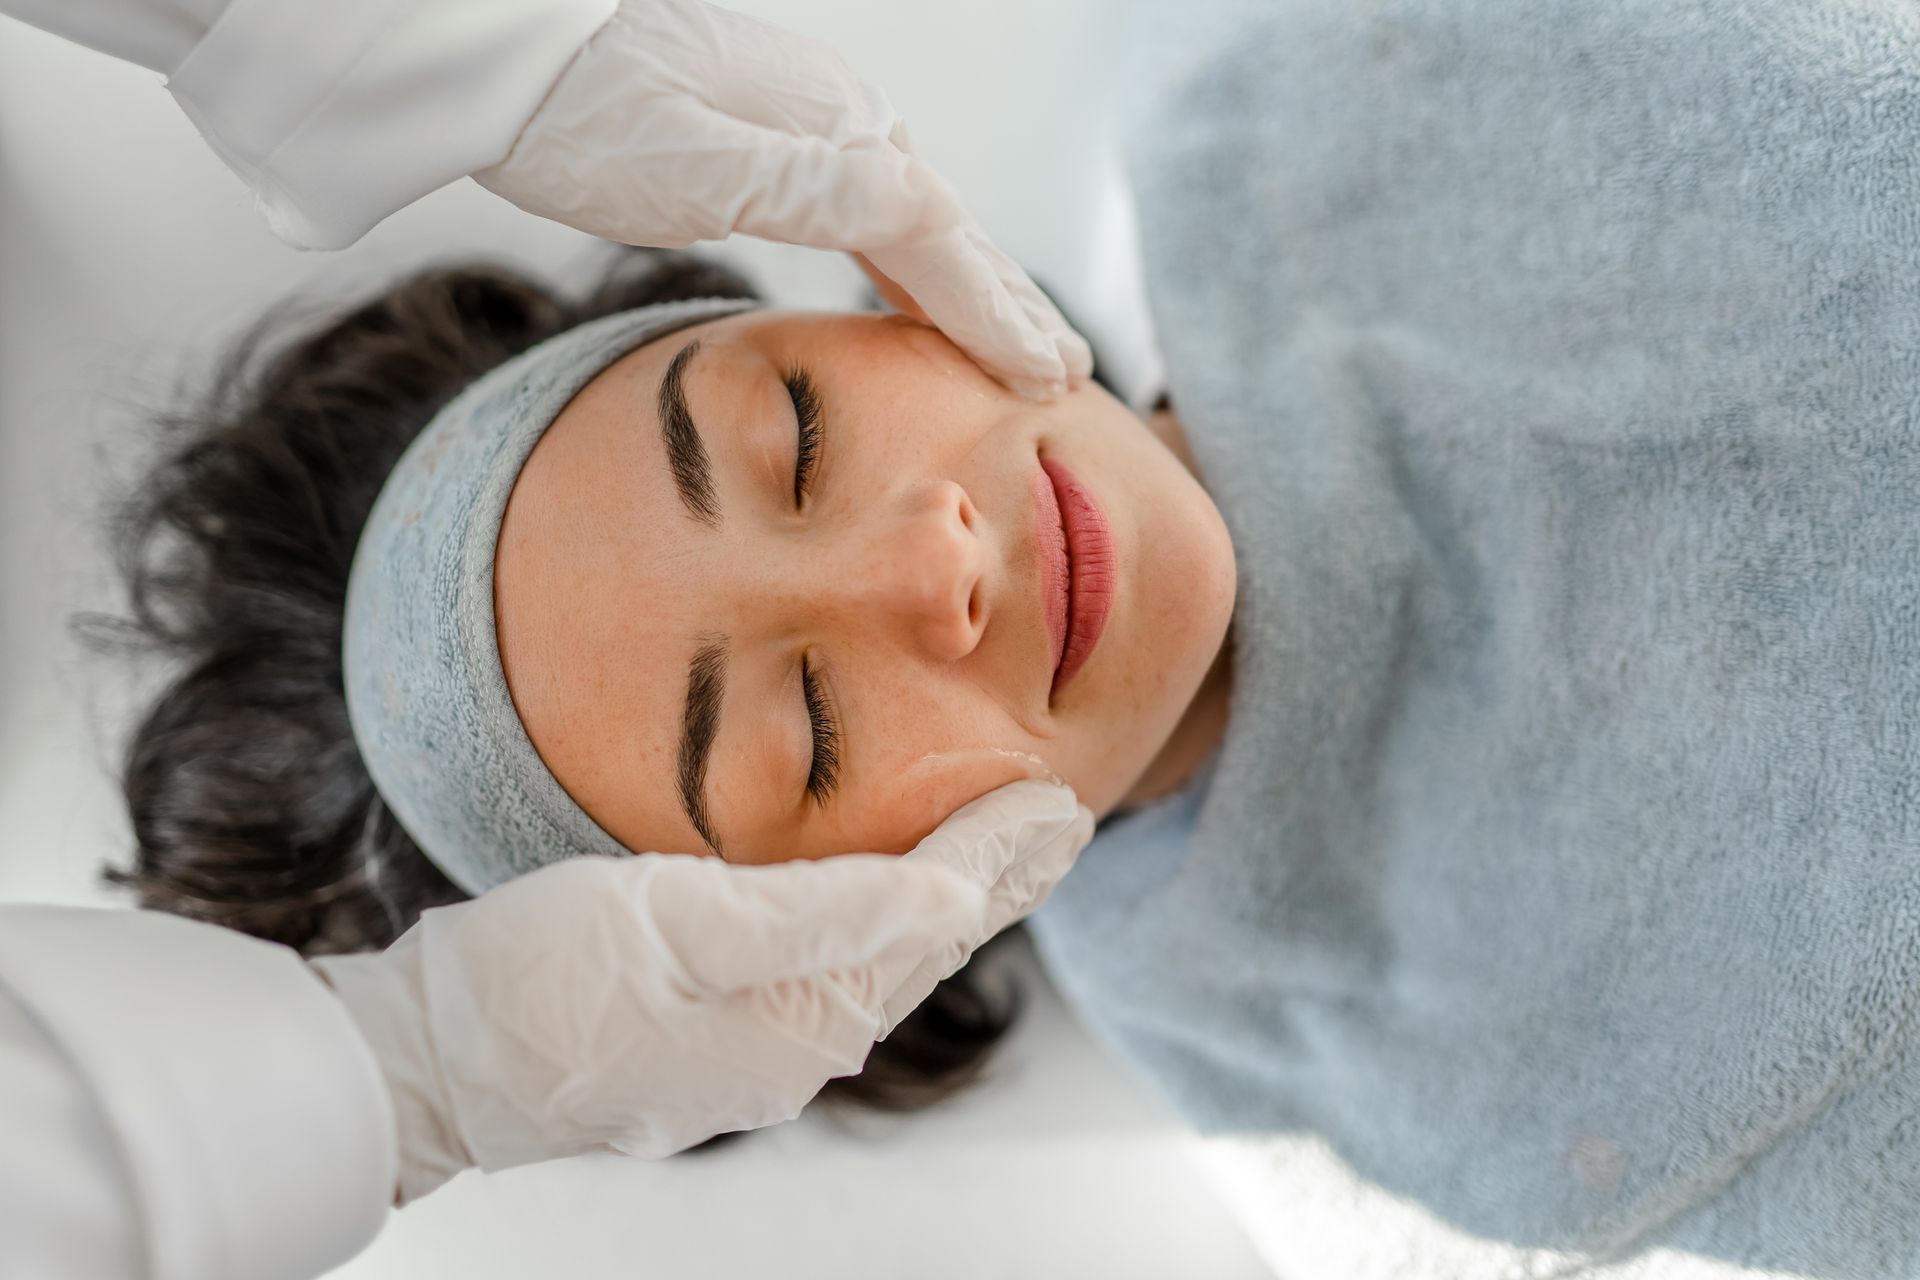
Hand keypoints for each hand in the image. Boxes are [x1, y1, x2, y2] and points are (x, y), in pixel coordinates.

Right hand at [311, 779, 1092, 1202]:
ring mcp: (751, 1056)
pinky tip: (876, 908)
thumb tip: (957, 901)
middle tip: (1063, 824)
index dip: (1002, 853)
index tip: (1063, 801)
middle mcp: (796, 1050)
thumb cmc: (541, 982)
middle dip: (997, 881)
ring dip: (945, 905)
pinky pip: (826, 977)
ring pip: (880, 964)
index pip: (937, 918)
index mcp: (807, 1019)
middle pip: (925, 949)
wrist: (426, 1064)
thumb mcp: (683, 924)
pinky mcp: (707, 1044)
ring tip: (996, 859)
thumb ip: (824, 912)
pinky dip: (876, 929)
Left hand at [471, 0, 1092, 400]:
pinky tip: (913, 286)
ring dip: (974, 286)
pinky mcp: (775, 130)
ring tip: (1018, 340)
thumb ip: (819, 191)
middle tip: (1070, 373)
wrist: (505, 49)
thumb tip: (934, 211)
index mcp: (837, 133)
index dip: (998, 316)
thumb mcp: (699, 166)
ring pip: (918, 220)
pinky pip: (874, 208)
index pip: (943, 241)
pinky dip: (915, 260)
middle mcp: (841, 120)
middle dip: (1010, 306)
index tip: (1047, 382)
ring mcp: (811, 121)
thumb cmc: (583, 115)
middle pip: (949, 231)